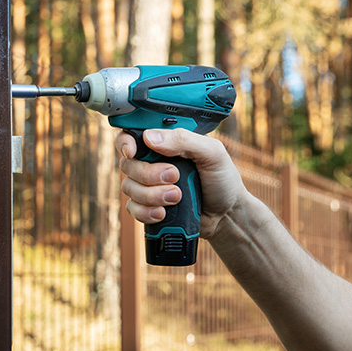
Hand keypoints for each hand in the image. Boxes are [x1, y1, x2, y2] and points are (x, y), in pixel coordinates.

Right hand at [117, 128, 246, 240]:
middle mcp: (152, 162)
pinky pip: (132, 208)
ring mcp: (148, 186)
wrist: (226, 215)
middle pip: (128, 164)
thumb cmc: (222, 180)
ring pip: (129, 187)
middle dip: (149, 174)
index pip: (132, 135)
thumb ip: (184, 140)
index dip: (126, 143)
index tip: (132, 152)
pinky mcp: (148, 206)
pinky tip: (163, 213)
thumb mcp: (212, 153)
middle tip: (175, 176)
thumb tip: (149, 137)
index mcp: (166, 144)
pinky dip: (146, 212)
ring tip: (177, 198)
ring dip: (152, 195)